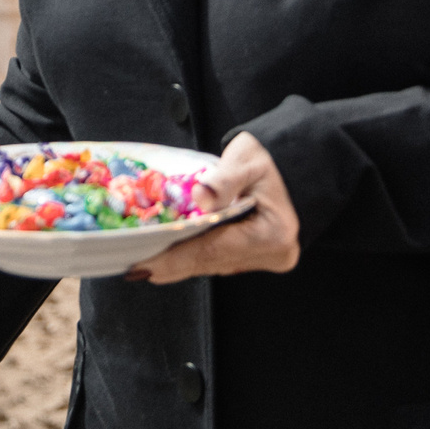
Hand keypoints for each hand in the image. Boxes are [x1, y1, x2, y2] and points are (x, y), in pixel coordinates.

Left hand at [130, 131, 299, 282]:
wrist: (294, 164)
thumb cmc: (268, 160)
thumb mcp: (246, 161)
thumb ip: (222, 181)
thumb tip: (200, 196)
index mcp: (272, 233)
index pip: (215, 250)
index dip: (177, 258)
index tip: (145, 265)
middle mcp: (274, 253)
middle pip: (212, 261)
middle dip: (173, 264)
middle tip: (135, 269)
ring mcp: (269, 258)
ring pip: (215, 264)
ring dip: (182, 262)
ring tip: (147, 264)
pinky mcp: (260, 256)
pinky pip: (221, 259)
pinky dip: (196, 255)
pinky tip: (172, 256)